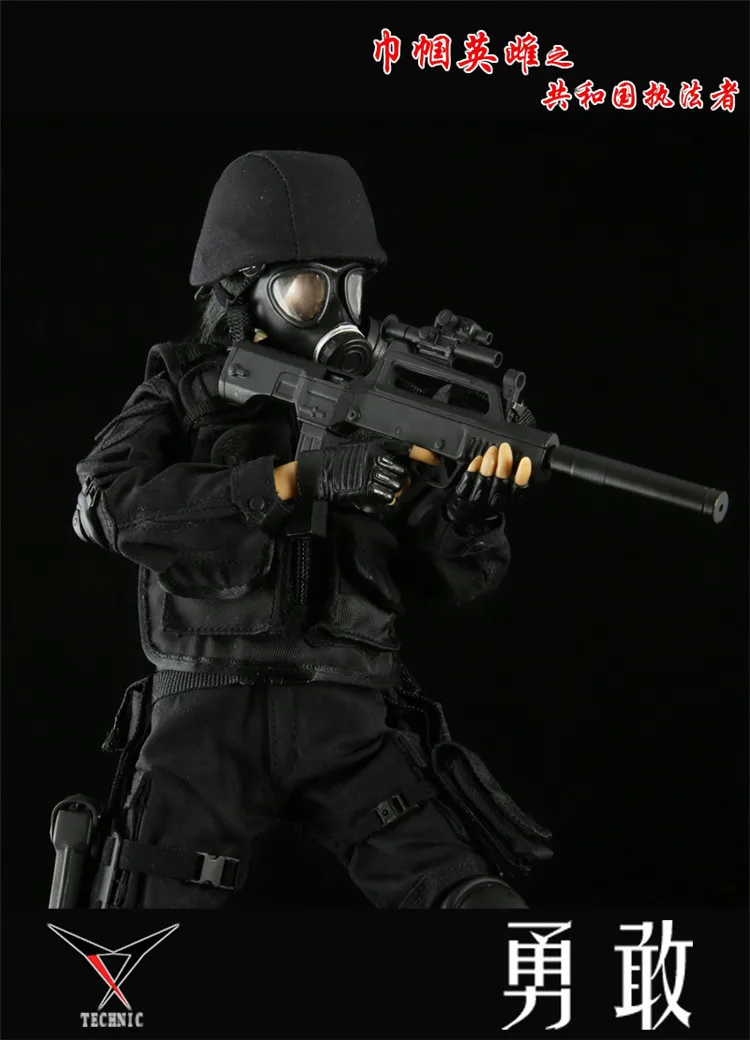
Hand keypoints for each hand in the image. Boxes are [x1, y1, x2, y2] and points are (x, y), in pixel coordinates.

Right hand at [296, 439, 412, 505]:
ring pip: (396, 487)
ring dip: (393, 491)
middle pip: (403, 473)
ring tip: (382, 490)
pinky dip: (384, 500)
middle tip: (392, 482)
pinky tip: (376, 498)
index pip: (405, 448)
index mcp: (375, 447)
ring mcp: (371, 475)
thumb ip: (380, 457)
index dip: (422, 454)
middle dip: (401, 480)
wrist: (316, 472)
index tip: (434, 459)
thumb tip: (400, 469)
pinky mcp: (365, 490)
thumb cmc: (335, 460)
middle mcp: (375, 459)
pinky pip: (385, 498)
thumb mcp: (360, 450)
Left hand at [445, 443, 531, 530]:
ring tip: (492, 450)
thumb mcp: (505, 499)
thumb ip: (512, 483)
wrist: (465, 517)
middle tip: (505, 448)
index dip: (523, 476)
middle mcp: (494, 503)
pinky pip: (468, 479)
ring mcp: (477, 500)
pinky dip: (474, 467)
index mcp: (508, 503)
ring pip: (484, 478)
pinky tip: (479, 459)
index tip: (525, 461)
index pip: (518, 490)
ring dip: (489, 461)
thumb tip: (516, 461)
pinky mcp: (463, 496)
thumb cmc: (487, 504)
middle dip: (504, 462)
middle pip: (501, 481)